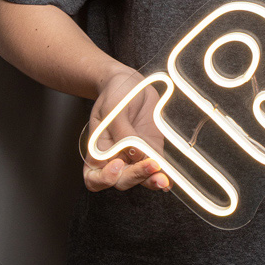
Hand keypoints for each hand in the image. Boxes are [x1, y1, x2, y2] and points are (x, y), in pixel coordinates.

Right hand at [83, 67, 169, 192]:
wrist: (131, 83)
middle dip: (135, 176)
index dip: (105, 178)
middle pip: (121, 181)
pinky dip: (162, 174)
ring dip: (151, 180)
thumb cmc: (115, 94)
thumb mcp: (114, 108)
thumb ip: (122, 132)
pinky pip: (156, 169)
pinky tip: (169, 177)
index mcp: (97, 152)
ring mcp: (134, 157)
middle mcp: (114, 158)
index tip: (117, 164)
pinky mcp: (151, 151)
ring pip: (140, 179)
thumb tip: (134, 153)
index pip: (95, 178)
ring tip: (162, 177)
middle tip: (150, 165)